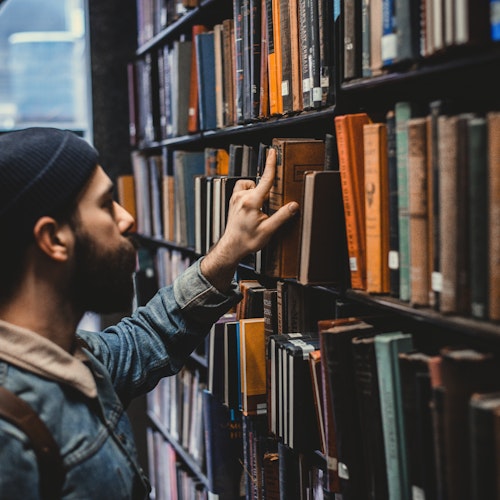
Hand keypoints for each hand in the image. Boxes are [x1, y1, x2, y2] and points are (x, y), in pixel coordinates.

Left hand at [200, 148, 298, 290]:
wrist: (232, 246)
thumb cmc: (248, 240)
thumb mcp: (268, 230)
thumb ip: (282, 216)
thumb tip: (294, 206)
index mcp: (251, 202)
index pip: (265, 180)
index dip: (270, 165)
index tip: (273, 152)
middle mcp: (242, 197)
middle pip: (261, 186)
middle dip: (268, 194)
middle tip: (267, 210)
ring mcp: (236, 198)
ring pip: (252, 186)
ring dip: (258, 193)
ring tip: (259, 209)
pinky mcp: (233, 200)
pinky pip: (244, 189)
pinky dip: (250, 193)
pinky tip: (253, 205)